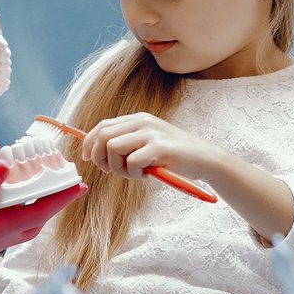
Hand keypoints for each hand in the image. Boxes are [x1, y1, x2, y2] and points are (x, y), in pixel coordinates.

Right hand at [0, 161, 87, 293]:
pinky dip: (9, 211)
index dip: (60, 199)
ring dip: (29, 207)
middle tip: (62, 185)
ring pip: (16, 225)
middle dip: (50, 204)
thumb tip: (5, 167)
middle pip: (32, 221)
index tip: (79, 187)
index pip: (38, 213)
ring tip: (35, 188)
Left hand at [81, 112, 219, 180]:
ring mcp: (151, 133)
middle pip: (103, 136)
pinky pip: (131, 162)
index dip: (89, 143)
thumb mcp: (148, 144)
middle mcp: (142, 122)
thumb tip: (96, 153)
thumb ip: (127, 144)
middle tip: (113, 171)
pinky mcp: (159, 147)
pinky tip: (148, 174)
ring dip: (118, 167)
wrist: (206, 159)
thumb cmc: (174, 157)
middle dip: (100, 158)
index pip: (102, 126)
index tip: (87, 159)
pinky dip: (134, 173)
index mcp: (138, 119)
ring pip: (113, 147)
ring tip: (135, 173)